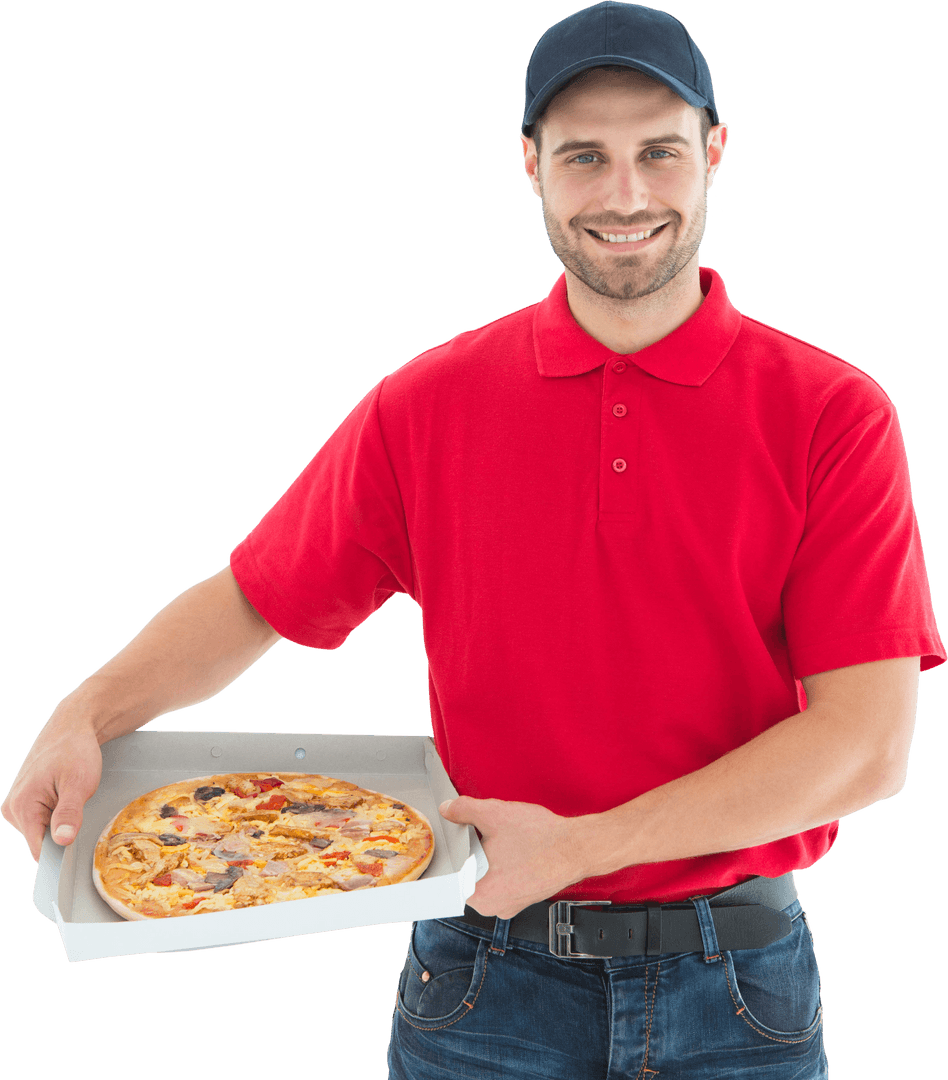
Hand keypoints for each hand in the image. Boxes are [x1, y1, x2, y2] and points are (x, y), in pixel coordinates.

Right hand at [1, 716, 102, 861]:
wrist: (71, 727)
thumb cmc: (76, 751)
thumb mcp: (79, 784)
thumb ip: (69, 814)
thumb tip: (62, 841)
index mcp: (22, 806)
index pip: (39, 850)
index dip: (61, 852)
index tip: (77, 844)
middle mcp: (12, 808)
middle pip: (41, 841)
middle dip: (62, 830)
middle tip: (76, 806)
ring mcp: (16, 804)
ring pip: (41, 830)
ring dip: (59, 820)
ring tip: (69, 796)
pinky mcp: (23, 801)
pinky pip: (41, 819)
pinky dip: (55, 812)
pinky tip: (62, 795)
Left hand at [439, 796, 590, 918]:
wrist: (577, 847)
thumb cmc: (540, 839)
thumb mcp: (494, 815)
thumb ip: (464, 810)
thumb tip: (448, 809)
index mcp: (479, 895)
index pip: (448, 877)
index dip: (450, 853)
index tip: (454, 839)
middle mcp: (493, 907)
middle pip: (467, 875)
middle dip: (470, 851)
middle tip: (479, 832)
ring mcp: (510, 904)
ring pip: (486, 875)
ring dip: (488, 856)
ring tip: (500, 837)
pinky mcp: (525, 896)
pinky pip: (503, 878)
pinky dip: (504, 861)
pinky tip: (514, 845)